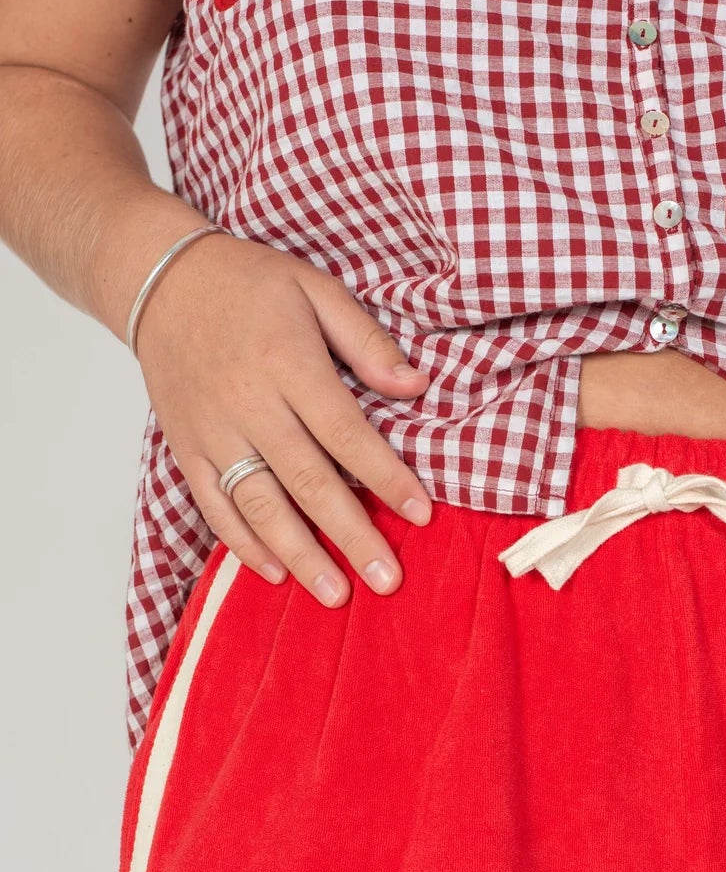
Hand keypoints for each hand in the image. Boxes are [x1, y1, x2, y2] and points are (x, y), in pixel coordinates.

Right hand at [132, 232, 435, 605]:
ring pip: (258, 504)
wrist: (159, 278)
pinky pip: (213, 504)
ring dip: (299, 554)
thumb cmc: (249, 282)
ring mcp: (212, 431)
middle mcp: (249, 404)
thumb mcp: (316, 289)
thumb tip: (416, 386)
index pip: (346, 433)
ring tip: (335, 593)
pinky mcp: (185, 447)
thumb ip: (366, 340)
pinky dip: (243, 543)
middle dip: (350, 535)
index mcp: (288, 363)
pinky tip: (275, 572)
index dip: (385, 478)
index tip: (421, 514)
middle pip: (306, 481)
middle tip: (386, 580)